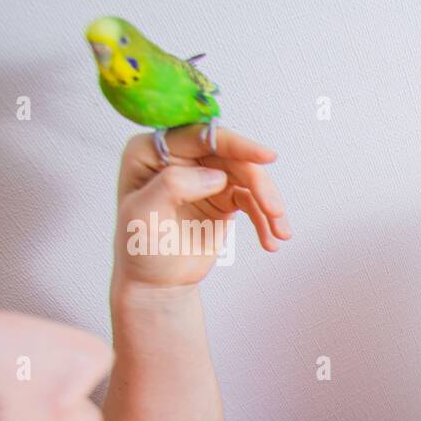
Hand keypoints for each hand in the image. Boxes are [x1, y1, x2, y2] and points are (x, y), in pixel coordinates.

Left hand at [112, 125, 289, 288]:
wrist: (156, 283)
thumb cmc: (140, 249)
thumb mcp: (143, 216)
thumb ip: (172, 186)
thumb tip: (215, 175)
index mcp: (152, 151)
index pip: (200, 137)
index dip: (236, 144)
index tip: (266, 157)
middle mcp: (180, 158)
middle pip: (231, 157)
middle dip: (259, 183)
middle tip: (275, 211)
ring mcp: (204, 177)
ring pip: (247, 177)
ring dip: (268, 204)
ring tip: (280, 233)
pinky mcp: (223, 197)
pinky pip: (252, 200)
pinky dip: (265, 220)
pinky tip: (271, 240)